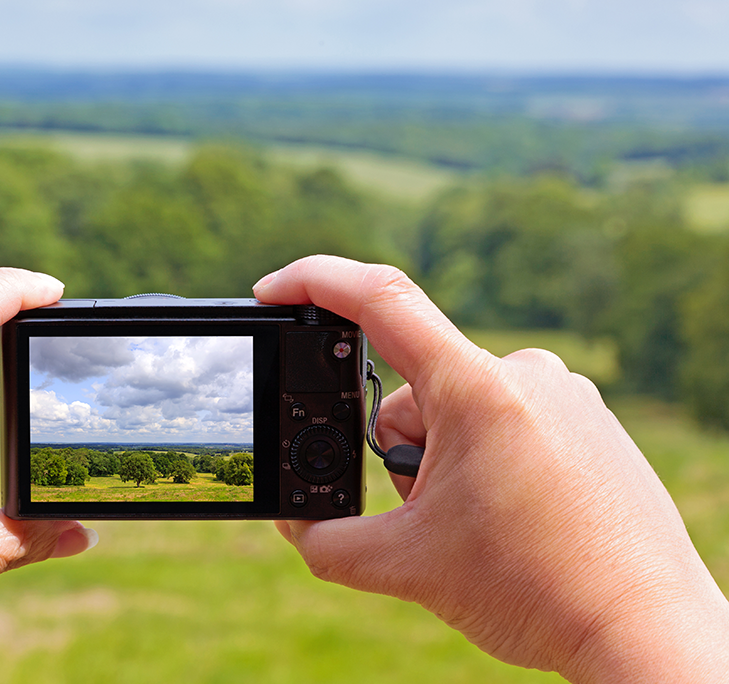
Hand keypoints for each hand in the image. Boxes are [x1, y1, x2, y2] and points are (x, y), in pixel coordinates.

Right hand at [254, 255, 728, 681]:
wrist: (643, 632)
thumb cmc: (536, 592)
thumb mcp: (406, 567)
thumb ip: (325, 540)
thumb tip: (291, 520)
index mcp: (474, 390)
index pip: (378, 300)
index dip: (313, 282)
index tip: (272, 291)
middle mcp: (524, 373)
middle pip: (411, 388)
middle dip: (397, 450)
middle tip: (433, 516)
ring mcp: (562, 393)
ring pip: (456, 407)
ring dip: (442, 457)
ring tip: (484, 524)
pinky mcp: (586, 417)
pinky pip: (504, 418)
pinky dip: (485, 457)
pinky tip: (513, 513)